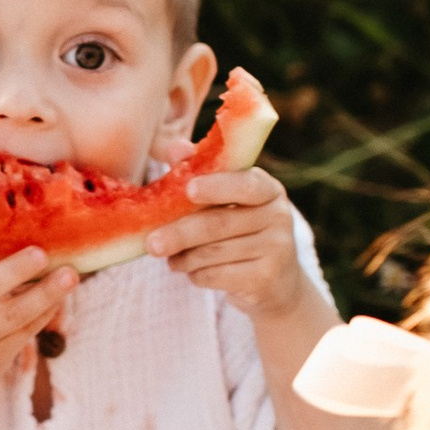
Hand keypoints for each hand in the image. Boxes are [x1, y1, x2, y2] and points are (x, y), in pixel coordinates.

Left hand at [146, 166, 308, 327]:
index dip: (216, 186)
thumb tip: (174, 148)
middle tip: (151, 243)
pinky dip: (196, 275)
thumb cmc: (241, 230)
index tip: (188, 189)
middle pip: (219, 223)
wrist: (277, 281)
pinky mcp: (266, 278)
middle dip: (180, 233)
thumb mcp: (227, 200)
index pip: (245, 184)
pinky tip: (192, 271)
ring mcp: (276, 249)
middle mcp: (279, 216)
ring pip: (214, 252)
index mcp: (268, 190)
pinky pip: (217, 276)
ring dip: (183, 257)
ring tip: (170, 257)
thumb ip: (200, 172)